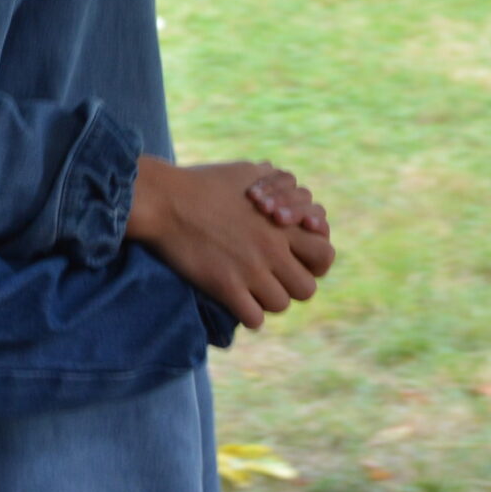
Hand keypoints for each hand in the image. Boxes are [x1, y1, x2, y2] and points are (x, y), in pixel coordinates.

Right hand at [128, 157, 328, 329]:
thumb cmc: (204, 183)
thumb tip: (290, 186)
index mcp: (282, 224)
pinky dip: (247, 314)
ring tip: (252, 289)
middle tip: (274, 278)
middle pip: (307, 288)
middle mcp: (272, 248)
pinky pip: (254, 319)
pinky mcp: (225, 286)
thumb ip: (277, 182)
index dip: (315, 262)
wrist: (165, 199)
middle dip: (293, 285)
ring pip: (281, 305)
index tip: (296, 260)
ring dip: (267, 299)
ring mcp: (250, 269)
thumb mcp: (248, 173)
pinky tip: (235, 301)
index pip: (325, 254)